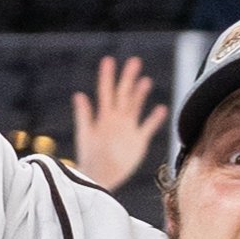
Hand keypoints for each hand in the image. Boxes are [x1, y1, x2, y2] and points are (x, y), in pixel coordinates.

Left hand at [72, 52, 165, 192]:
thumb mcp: (86, 134)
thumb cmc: (89, 158)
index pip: (106, 91)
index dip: (107, 76)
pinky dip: (155, 119)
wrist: (99, 178)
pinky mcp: (138, 141)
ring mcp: (128, 129)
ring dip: (140, 94)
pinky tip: (161, 109)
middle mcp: (116, 119)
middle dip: (128, 78)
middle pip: (123, 94)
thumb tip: (78, 94)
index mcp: (104, 116)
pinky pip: (148, 127)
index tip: (109, 60)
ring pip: (136, 106)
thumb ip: (84, 115)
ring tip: (145, 80)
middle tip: (135, 61)